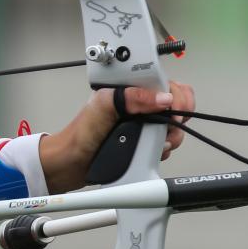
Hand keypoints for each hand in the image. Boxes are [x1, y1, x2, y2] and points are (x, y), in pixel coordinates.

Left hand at [38, 82, 194, 193]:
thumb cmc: (79, 134)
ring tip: (153, 144)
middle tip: (165, 130)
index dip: (176, 97)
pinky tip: (150, 153)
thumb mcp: (102, 108)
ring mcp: (142, 124)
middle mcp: (138, 105)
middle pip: (176, 104)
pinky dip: (164, 149)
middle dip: (177, 119)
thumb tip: (162, 97)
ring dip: (170, 137)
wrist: (70, 165)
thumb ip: (131, 97)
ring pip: (174, 126)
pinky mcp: (144, 142)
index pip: (166, 84)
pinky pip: (166, 143)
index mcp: (128, 89)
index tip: (173, 113)